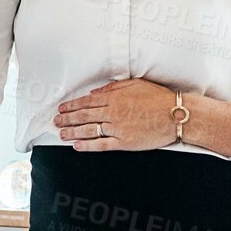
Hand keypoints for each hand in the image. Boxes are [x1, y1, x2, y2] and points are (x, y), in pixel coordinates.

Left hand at [54, 79, 177, 150]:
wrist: (175, 115)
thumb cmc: (158, 98)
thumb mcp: (135, 84)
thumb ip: (113, 88)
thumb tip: (96, 92)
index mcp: (114, 97)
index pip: (87, 101)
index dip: (72, 105)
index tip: (62, 108)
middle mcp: (112, 112)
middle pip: (84, 116)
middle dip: (67, 119)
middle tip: (56, 121)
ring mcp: (117, 128)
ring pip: (88, 130)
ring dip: (72, 132)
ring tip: (61, 134)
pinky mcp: (123, 142)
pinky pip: (101, 145)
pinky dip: (87, 146)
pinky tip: (77, 146)